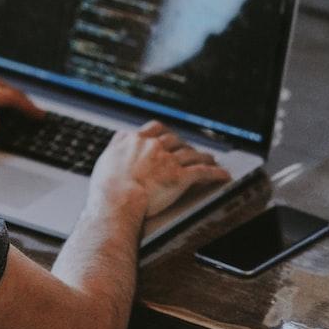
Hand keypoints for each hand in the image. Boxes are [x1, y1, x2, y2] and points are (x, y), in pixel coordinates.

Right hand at [88, 121, 229, 217]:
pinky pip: (202, 172)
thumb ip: (116, 147)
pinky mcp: (180, 176)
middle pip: (174, 140)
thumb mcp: (105, 159)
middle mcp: (152, 146)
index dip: (164, 132)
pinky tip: (222, 174)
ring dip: (202, 156)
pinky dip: (215, 173)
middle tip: (189, 149)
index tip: (167, 135)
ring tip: (209, 159)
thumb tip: (119, 141)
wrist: (117, 199)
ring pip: (191, 154)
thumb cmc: (107, 186)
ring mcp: (167, 160)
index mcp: (134, 140)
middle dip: (184, 145)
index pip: (154, 128)